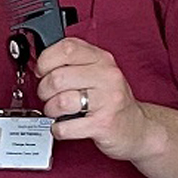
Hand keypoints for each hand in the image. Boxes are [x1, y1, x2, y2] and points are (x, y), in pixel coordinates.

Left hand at [35, 37, 152, 160]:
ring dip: (51, 111)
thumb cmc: (111, 100)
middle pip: (57, 78)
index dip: (45, 60)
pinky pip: (65, 127)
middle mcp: (107, 76)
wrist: (137, 127)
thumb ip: (73, 63)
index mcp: (102, 59)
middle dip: (44, 91)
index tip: (42, 71)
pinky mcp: (103, 124)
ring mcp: (107, 100)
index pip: (66, 48)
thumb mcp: (98, 73)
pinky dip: (58, 129)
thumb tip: (41, 63)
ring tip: (58, 112)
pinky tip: (65, 125)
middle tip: (49, 97)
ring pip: (60, 102)